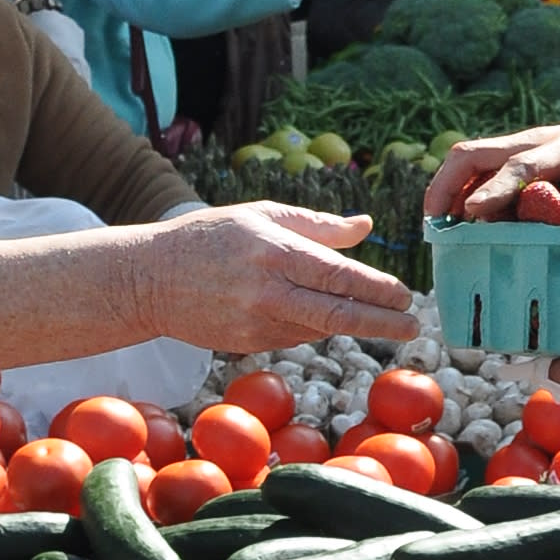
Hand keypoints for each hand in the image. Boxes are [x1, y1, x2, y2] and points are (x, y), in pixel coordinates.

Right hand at [139, 202, 417, 351]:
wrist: (147, 279)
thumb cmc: (208, 237)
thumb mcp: (261, 216)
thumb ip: (317, 224)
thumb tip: (366, 226)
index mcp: (274, 252)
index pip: (339, 277)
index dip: (378, 290)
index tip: (406, 296)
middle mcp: (267, 292)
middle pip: (338, 316)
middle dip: (382, 323)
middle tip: (413, 326)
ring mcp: (256, 323)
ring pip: (318, 329)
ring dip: (352, 325)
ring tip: (381, 319)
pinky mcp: (248, 344)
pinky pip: (294, 336)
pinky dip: (313, 326)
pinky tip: (317, 314)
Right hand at [424, 80, 559, 261]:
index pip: (524, 165)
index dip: (496, 189)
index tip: (471, 214)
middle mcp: (540, 144)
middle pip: (477, 152)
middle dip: (447, 185)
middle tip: (434, 224)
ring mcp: (526, 149)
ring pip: (470, 158)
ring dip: (446, 189)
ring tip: (436, 230)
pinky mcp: (520, 158)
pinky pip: (480, 169)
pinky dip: (460, 192)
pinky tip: (457, 226)